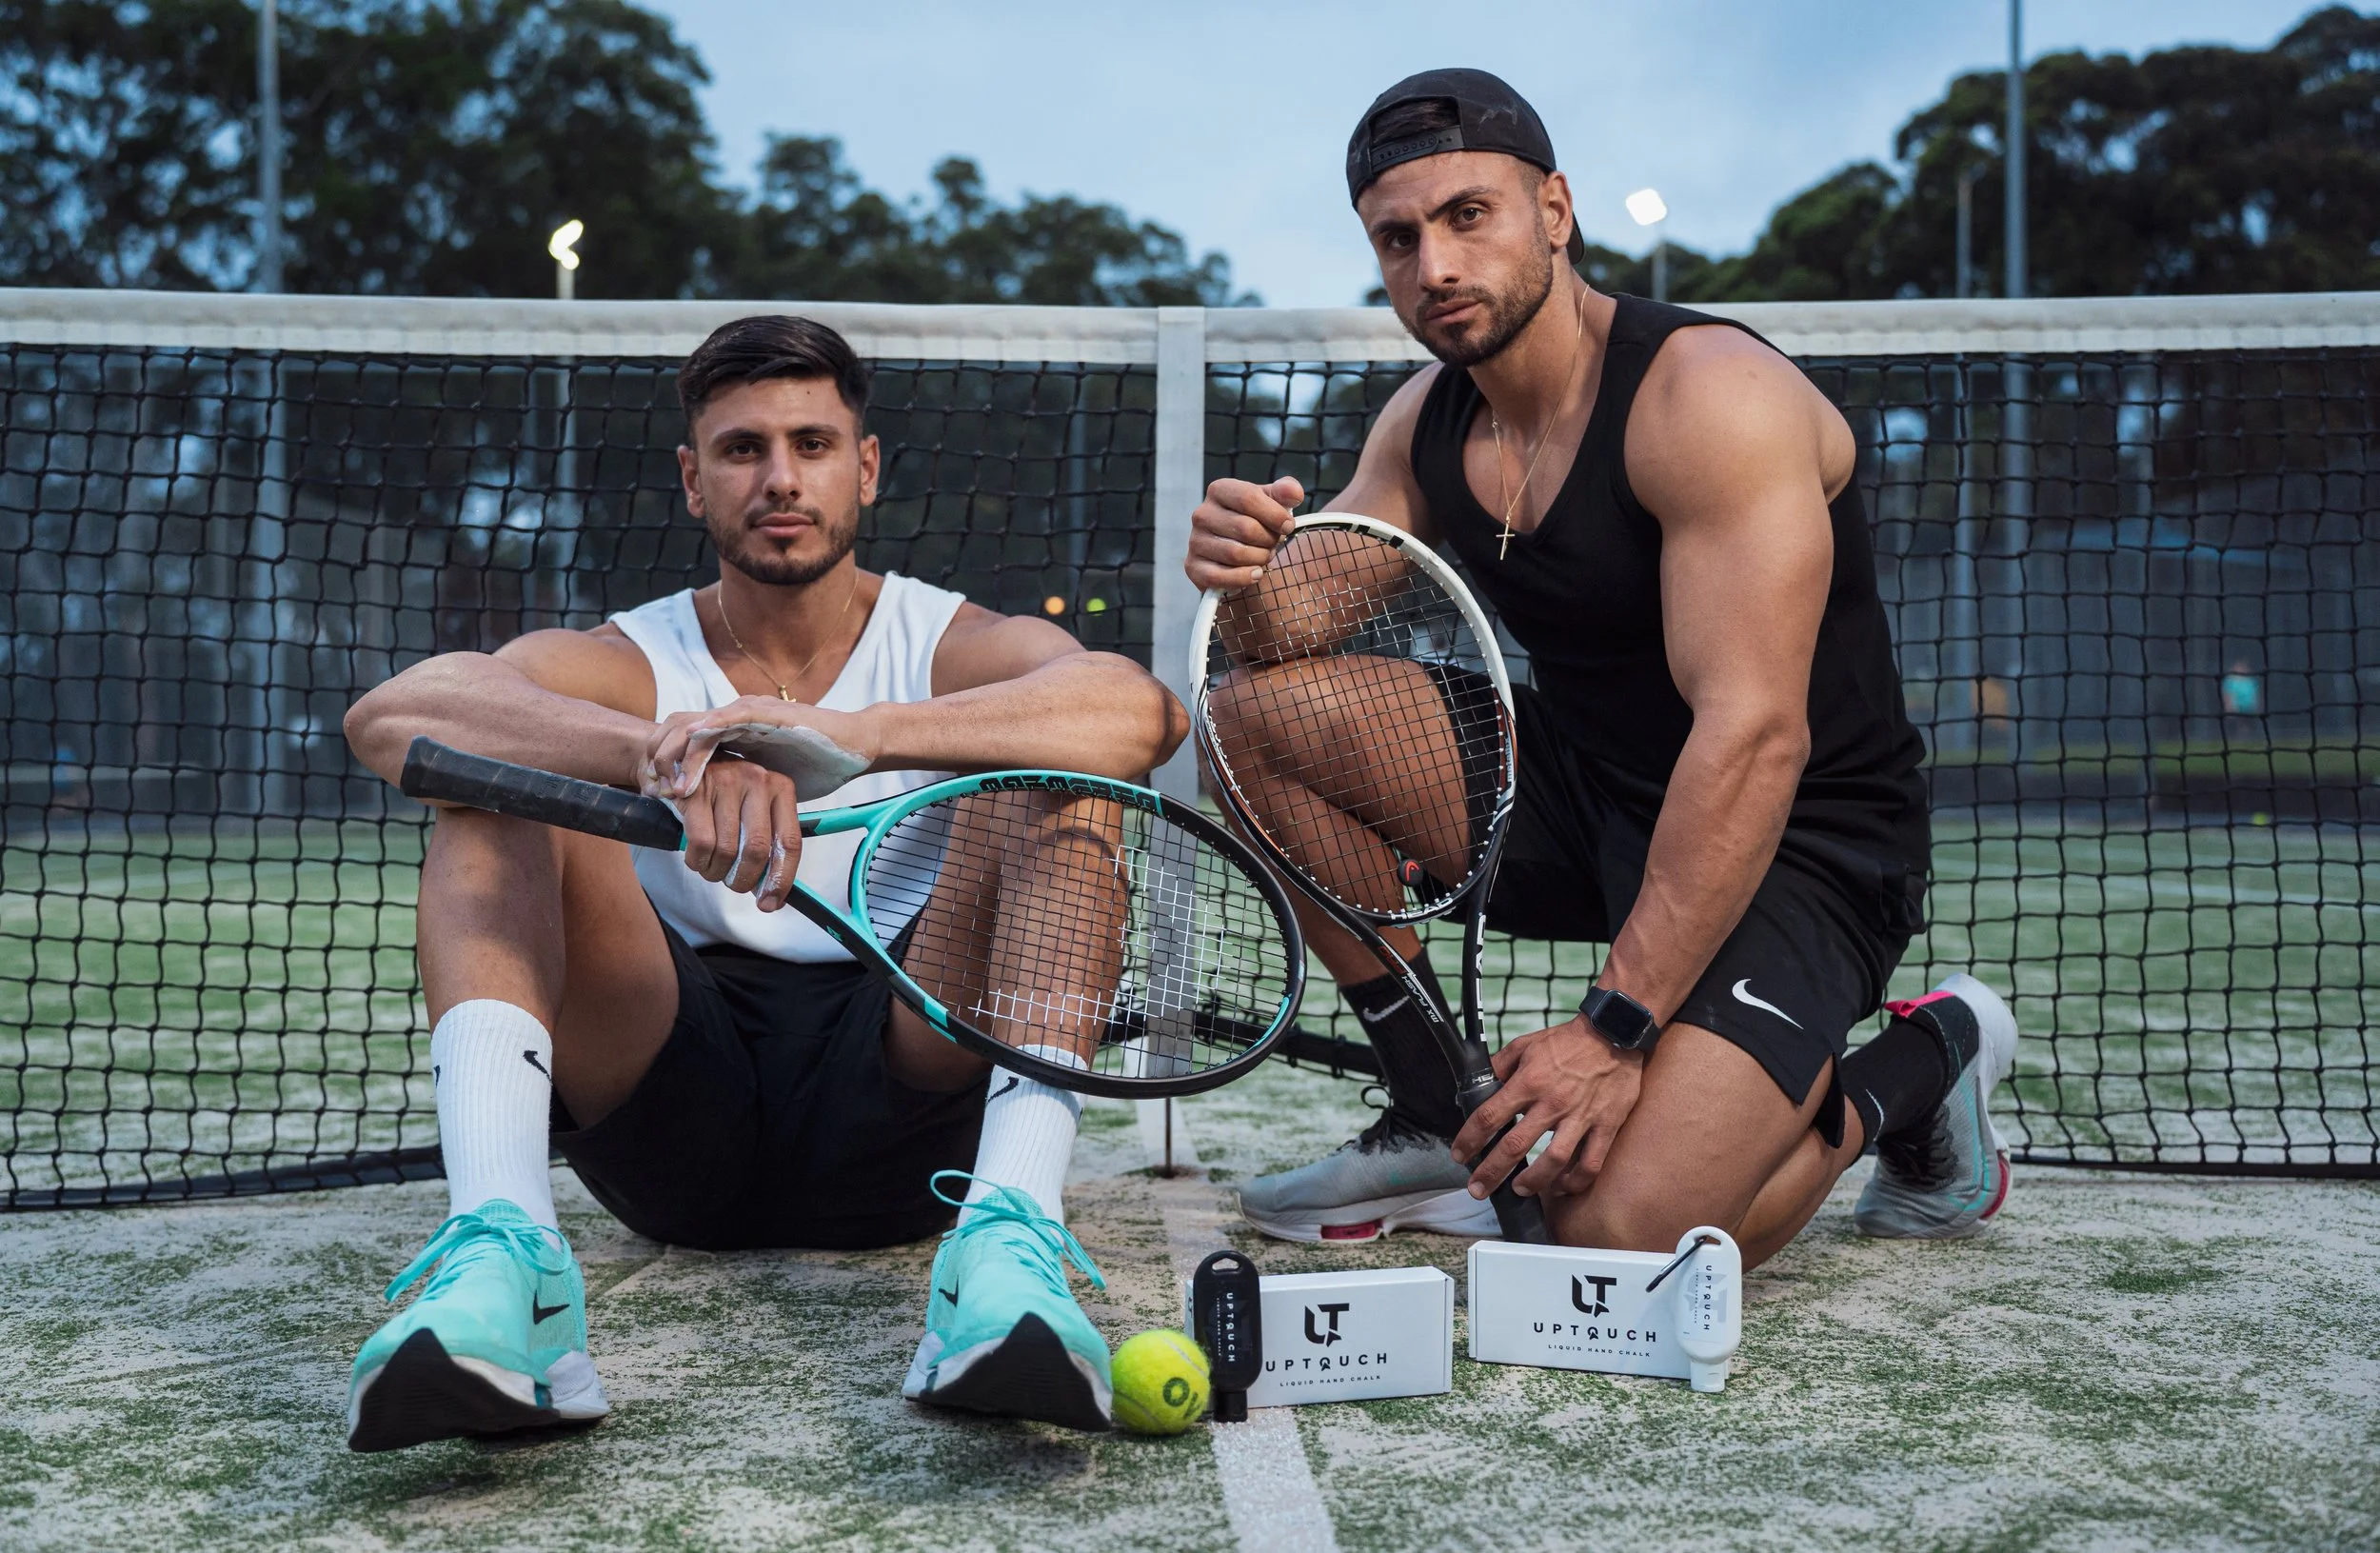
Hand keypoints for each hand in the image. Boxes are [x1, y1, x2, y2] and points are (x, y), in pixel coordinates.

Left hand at [641, 696, 878, 800]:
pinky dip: (707, 738)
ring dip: (677, 754)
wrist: (855, 743)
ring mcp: (751, 713)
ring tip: (669, 784)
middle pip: (680, 729)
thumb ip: (749, 797)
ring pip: (697, 725)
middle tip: (652, 791)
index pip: (686, 743)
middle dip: (660, 758)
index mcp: (735, 734)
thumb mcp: (772, 785)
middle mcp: (737, 719)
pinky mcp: (767, 714)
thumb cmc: (819, 763)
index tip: (656, 794)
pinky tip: (692, 753)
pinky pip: (727, 721)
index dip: (666, 765)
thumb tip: (730, 834)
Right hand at [668, 754, 804, 911]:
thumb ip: (767, 845)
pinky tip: (698, 859)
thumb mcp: (754, 810)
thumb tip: (772, 894)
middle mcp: (758, 780)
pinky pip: (701, 843)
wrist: (686, 765)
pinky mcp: (695, 790)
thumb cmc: (725, 797)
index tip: (771, 903)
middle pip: (757, 850)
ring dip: (717, 872)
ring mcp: (726, 782)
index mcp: (781, 788)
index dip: (781, 879)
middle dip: (744, 879)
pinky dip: (698, 861)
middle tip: (735, 885)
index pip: (790, 842)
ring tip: (712, 869)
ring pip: (726, 850)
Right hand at [1186, 476, 1303, 592]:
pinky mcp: (1193, 567)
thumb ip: (1285, 492)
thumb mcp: (1271, 502)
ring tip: (1263, 556)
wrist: (1236, 552)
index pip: (1248, 498)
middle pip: (1245, 528)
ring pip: (1236, 554)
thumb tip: (1293, 493)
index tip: (1287, 526)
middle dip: (1269, 540)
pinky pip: (1220, 576)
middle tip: (1273, 544)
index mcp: (1219, 490)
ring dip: (1259, 559)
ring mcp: (1195, 541)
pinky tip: (1255, 574)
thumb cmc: (1256, 522)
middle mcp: (1202, 514)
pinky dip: (1243, 578)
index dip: (1274, 514)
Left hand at [1450, 1018, 1645, 1200]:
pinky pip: (1591, 1163)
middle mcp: (1552, 1103)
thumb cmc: (1568, 1041)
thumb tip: (1477, 1083)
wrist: (1614, 1033)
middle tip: (1478, 1189)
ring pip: (1554, 1161)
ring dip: (1533, 1182)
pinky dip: (1575, 1181)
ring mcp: (1581, 1117)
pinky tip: (1560, 1186)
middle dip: (1491, 1172)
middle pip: (1515, 1146)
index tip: (1460, 1155)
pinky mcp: (1606, 1126)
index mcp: (1529, 1082)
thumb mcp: (1526, 1044)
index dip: (1470, 1139)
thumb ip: (1500, 1065)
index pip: (1490, 1116)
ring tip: (1518, 1190)